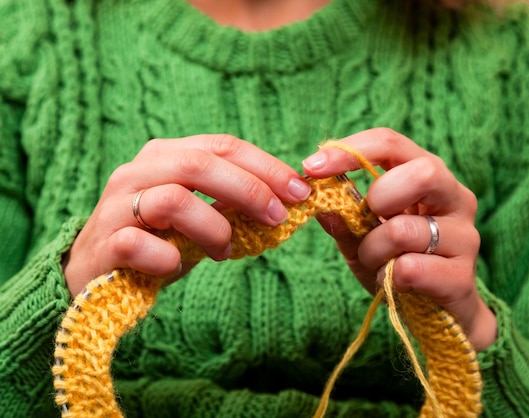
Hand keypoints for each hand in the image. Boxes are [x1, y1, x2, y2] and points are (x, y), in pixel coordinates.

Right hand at [63, 134, 310, 297]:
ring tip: (224, 252)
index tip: (300, 190)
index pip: (222, 146)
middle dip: (249, 189)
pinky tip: (175, 267)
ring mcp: (116, 206)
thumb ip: (231, 204)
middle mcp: (138, 172)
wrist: (96, 275)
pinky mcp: (103, 243)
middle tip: (277, 217)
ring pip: (174, 200)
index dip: (265, 166)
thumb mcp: (199, 216)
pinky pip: (142, 244)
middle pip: (199, 164)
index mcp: (165, 156)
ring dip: (213, 229)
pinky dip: (170, 260)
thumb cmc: (158, 241)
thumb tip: (286, 200)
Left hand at [302, 128, 496, 350]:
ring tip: (376, 262)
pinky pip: (410, 269)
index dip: (350, 150)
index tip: (311, 166)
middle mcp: (455, 198)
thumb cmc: (399, 264)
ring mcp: (465, 236)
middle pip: (424, 171)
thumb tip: (319, 201)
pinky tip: (394, 284)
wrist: (437, 316)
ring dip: (373, 250)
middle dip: (379, 196)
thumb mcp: (362, 238)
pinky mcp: (462, 276)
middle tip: (365, 220)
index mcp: (429, 177)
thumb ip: (343, 219)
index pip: (393, 144)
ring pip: (404, 229)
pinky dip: (388, 278)